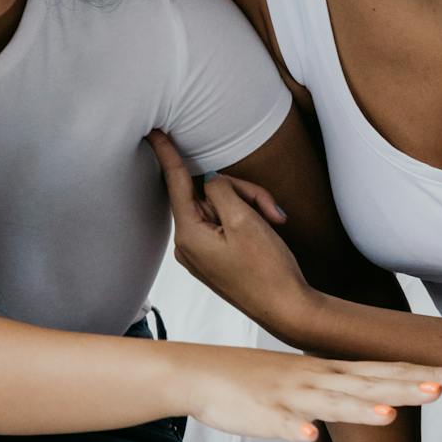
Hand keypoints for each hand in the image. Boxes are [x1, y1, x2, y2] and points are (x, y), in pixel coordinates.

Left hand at [147, 127, 309, 334]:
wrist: (287, 308)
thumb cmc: (267, 269)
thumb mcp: (244, 220)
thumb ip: (221, 190)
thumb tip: (211, 181)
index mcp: (189, 234)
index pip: (175, 182)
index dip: (167, 154)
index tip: (154, 133)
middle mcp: (188, 244)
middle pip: (207, 194)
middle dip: (241, 192)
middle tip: (269, 208)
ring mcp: (201, 253)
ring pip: (221, 207)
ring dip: (249, 207)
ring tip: (274, 222)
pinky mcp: (215, 257)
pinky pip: (225, 224)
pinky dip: (247, 220)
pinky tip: (267, 230)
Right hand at [170, 342, 441, 441]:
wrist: (200, 372)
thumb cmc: (257, 382)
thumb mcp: (310, 382)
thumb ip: (345, 391)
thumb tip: (384, 398)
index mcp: (332, 372)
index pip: (389, 370)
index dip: (427, 373)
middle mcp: (317, 379)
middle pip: (372, 382)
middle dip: (413, 385)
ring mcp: (289, 396)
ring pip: (329, 402)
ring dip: (360, 408)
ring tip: (392, 414)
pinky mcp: (260, 414)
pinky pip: (278, 423)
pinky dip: (293, 428)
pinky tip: (309, 435)